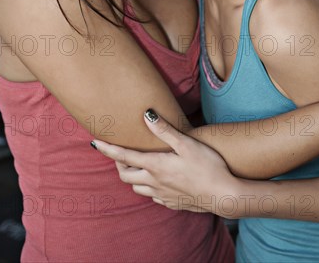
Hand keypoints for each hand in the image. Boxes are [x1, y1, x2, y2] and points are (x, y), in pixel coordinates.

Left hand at [91, 110, 238, 212]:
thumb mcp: (188, 144)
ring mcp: (161, 194)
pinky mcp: (170, 203)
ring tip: (137, 164)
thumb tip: (147, 115)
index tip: (94, 143)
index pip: (123, 156)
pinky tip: (155, 179)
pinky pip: (150, 195)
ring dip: (132, 175)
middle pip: (124, 174)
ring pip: (136, 187)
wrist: (223, 195)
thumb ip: (165, 130)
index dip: (107, 149)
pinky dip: (146, 186)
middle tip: (120, 151)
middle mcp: (154, 182)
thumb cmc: (208, 166)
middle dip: (118, 163)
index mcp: (156, 165)